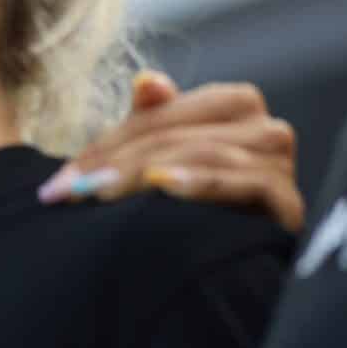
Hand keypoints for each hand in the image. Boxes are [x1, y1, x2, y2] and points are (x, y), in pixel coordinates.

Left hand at [38, 71, 303, 232]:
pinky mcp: (288, 201)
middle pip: (176, 135)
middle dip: (115, 163)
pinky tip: (162, 186)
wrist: (237, 267)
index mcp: (234, 105)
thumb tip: (146, 80)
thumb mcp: (160, 158)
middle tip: (70, 191)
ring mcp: (280, 164)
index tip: (58, 180)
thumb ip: (151, 118)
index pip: (160, 115)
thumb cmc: (191, 206)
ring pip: (203, 154)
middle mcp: (264, 128)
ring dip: (144, 173)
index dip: (105, 144)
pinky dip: (202, 181)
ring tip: (99, 194)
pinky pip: (245, 183)